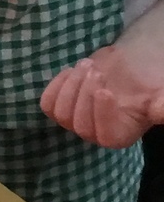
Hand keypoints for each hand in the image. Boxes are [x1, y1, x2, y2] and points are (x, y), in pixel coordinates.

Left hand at [42, 35, 163, 148]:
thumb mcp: (161, 94)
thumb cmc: (148, 83)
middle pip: (79, 124)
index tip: (105, 90)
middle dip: (85, 93)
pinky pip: (48, 104)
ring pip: (61, 113)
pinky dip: (56, 85)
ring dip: (71, 85)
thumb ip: (162, 106)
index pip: (105, 137)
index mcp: (121, 136)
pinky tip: (71, 71)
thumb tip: (162, 111)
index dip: (101, 115)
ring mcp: (75, 121)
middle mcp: (95, 134)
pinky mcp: (61, 107)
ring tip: (87, 65)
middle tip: (97, 70)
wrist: (129, 68)